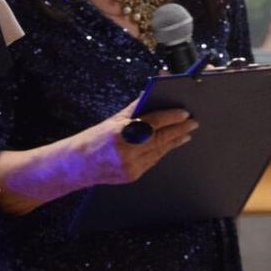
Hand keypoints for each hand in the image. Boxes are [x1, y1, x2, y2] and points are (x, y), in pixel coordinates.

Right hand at [80, 99, 196, 184]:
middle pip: (160, 139)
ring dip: (174, 142)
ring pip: (159, 152)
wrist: (77, 164)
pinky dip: (162, 152)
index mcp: (121, 133)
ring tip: (186, 133)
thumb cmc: (94, 139)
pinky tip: (170, 145)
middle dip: (179, 130)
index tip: (184, 113)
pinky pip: (153, 161)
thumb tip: (151, 94)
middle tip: (193, 123)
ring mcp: (131, 166)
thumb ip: (135, 110)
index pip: (152, 123)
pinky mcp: (133, 175)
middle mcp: (127, 151)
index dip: (170, 118)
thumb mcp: (113, 120)